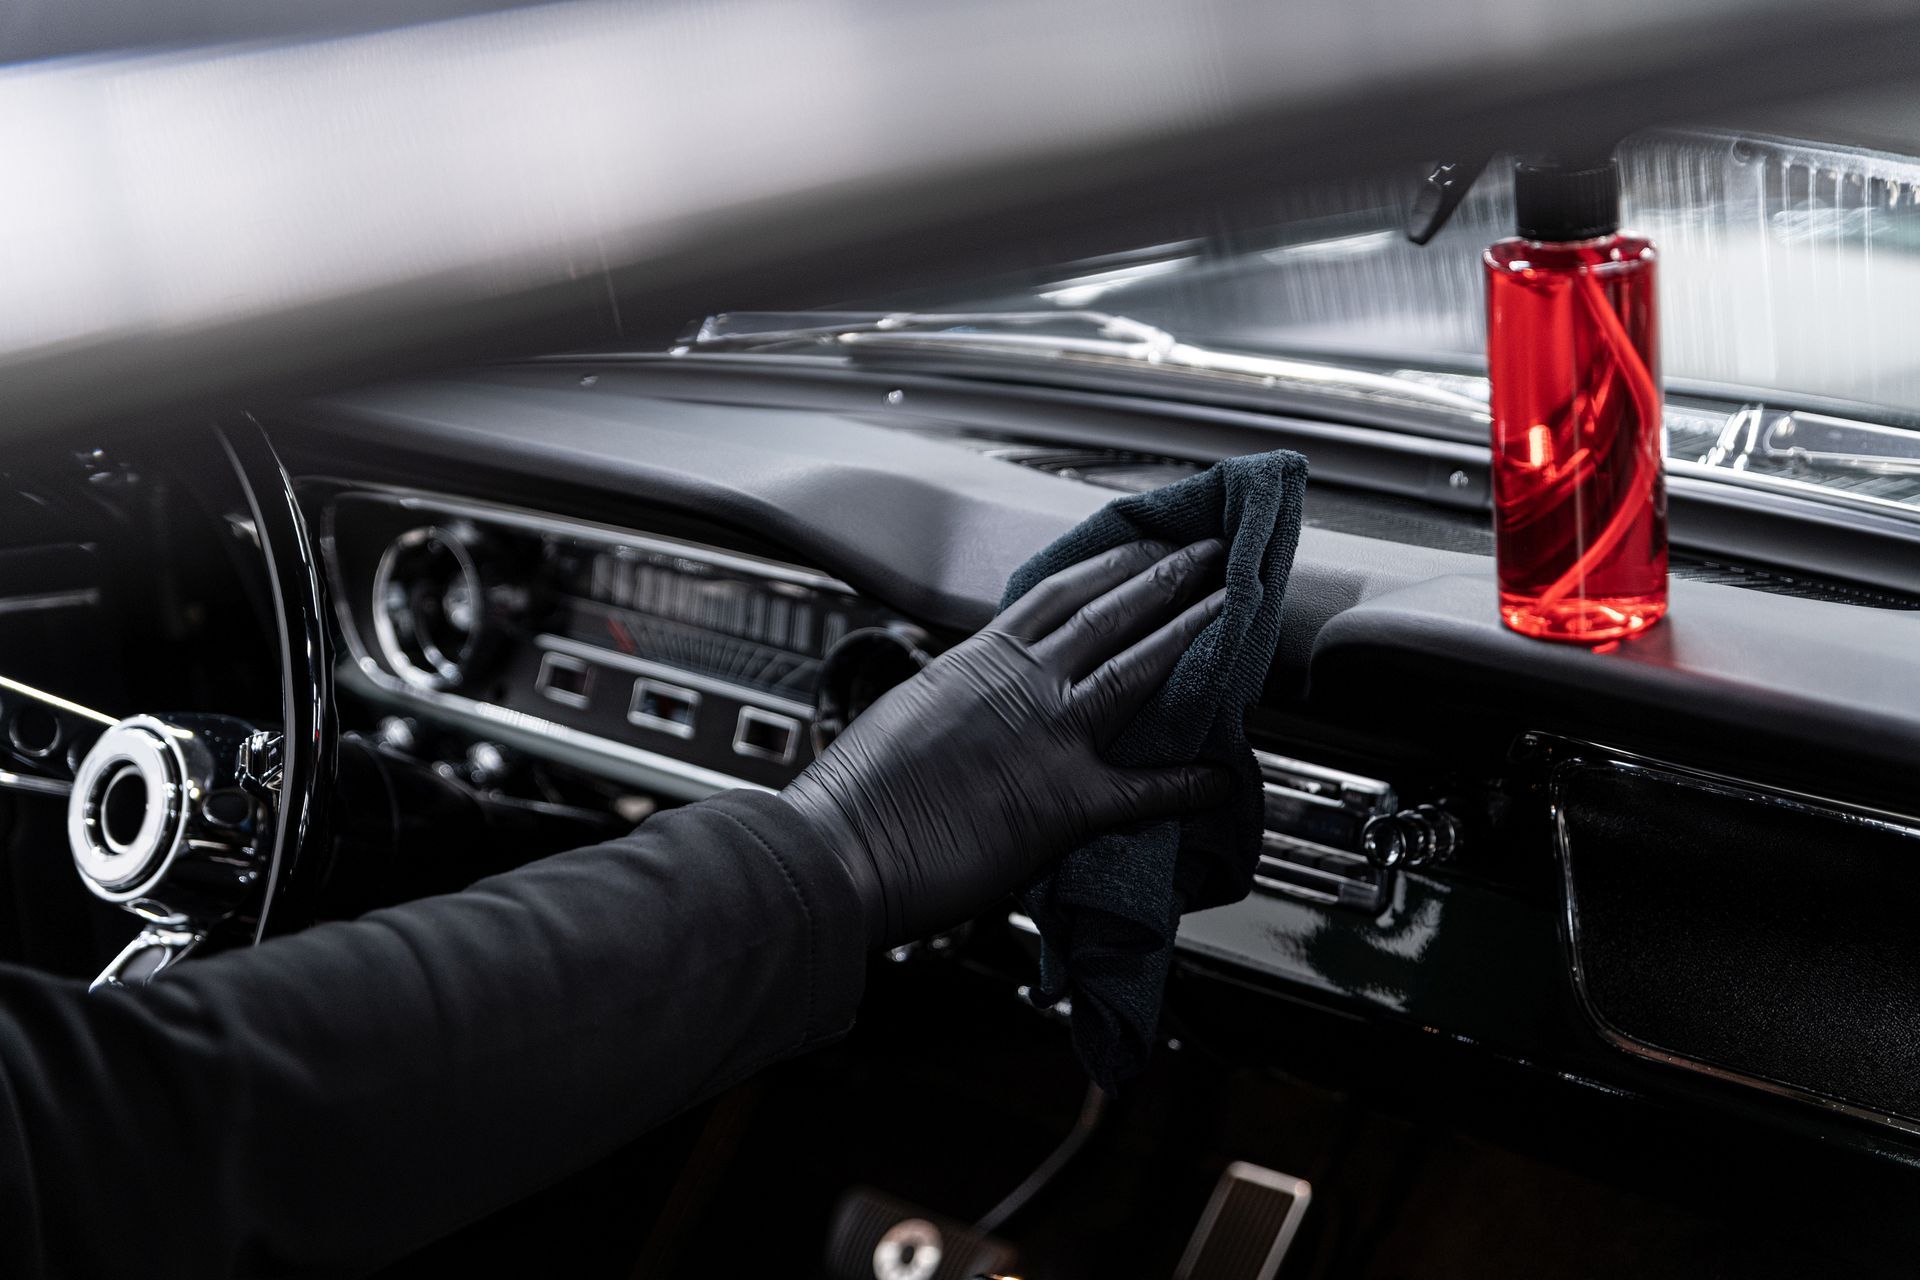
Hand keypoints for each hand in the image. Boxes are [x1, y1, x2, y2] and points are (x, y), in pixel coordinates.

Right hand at [779, 539, 1229, 948]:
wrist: (842, 847)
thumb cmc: (859, 793)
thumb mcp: (908, 711)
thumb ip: (954, 693)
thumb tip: (968, 692)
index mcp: (979, 659)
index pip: (1059, 595)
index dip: (1110, 566)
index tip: (1143, 546)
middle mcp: (1022, 685)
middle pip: (1110, 614)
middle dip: (1166, 578)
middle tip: (1208, 554)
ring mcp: (1049, 737)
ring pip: (1137, 669)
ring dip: (1190, 634)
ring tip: (1230, 608)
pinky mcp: (1066, 801)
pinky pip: (1145, 789)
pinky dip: (1190, 784)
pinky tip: (1222, 777)